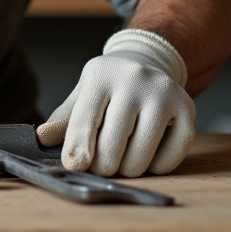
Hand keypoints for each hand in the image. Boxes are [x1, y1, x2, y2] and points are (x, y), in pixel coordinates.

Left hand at [36, 29, 194, 176]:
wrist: (147, 62)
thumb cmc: (108, 86)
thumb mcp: (82, 94)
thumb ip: (64, 118)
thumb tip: (43, 137)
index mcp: (101, 75)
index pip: (85, 120)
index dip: (78, 149)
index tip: (74, 167)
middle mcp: (134, 79)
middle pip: (112, 146)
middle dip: (103, 165)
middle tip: (103, 162)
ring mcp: (163, 93)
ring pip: (140, 157)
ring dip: (128, 169)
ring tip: (124, 157)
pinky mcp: (188, 108)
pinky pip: (171, 157)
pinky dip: (157, 167)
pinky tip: (148, 154)